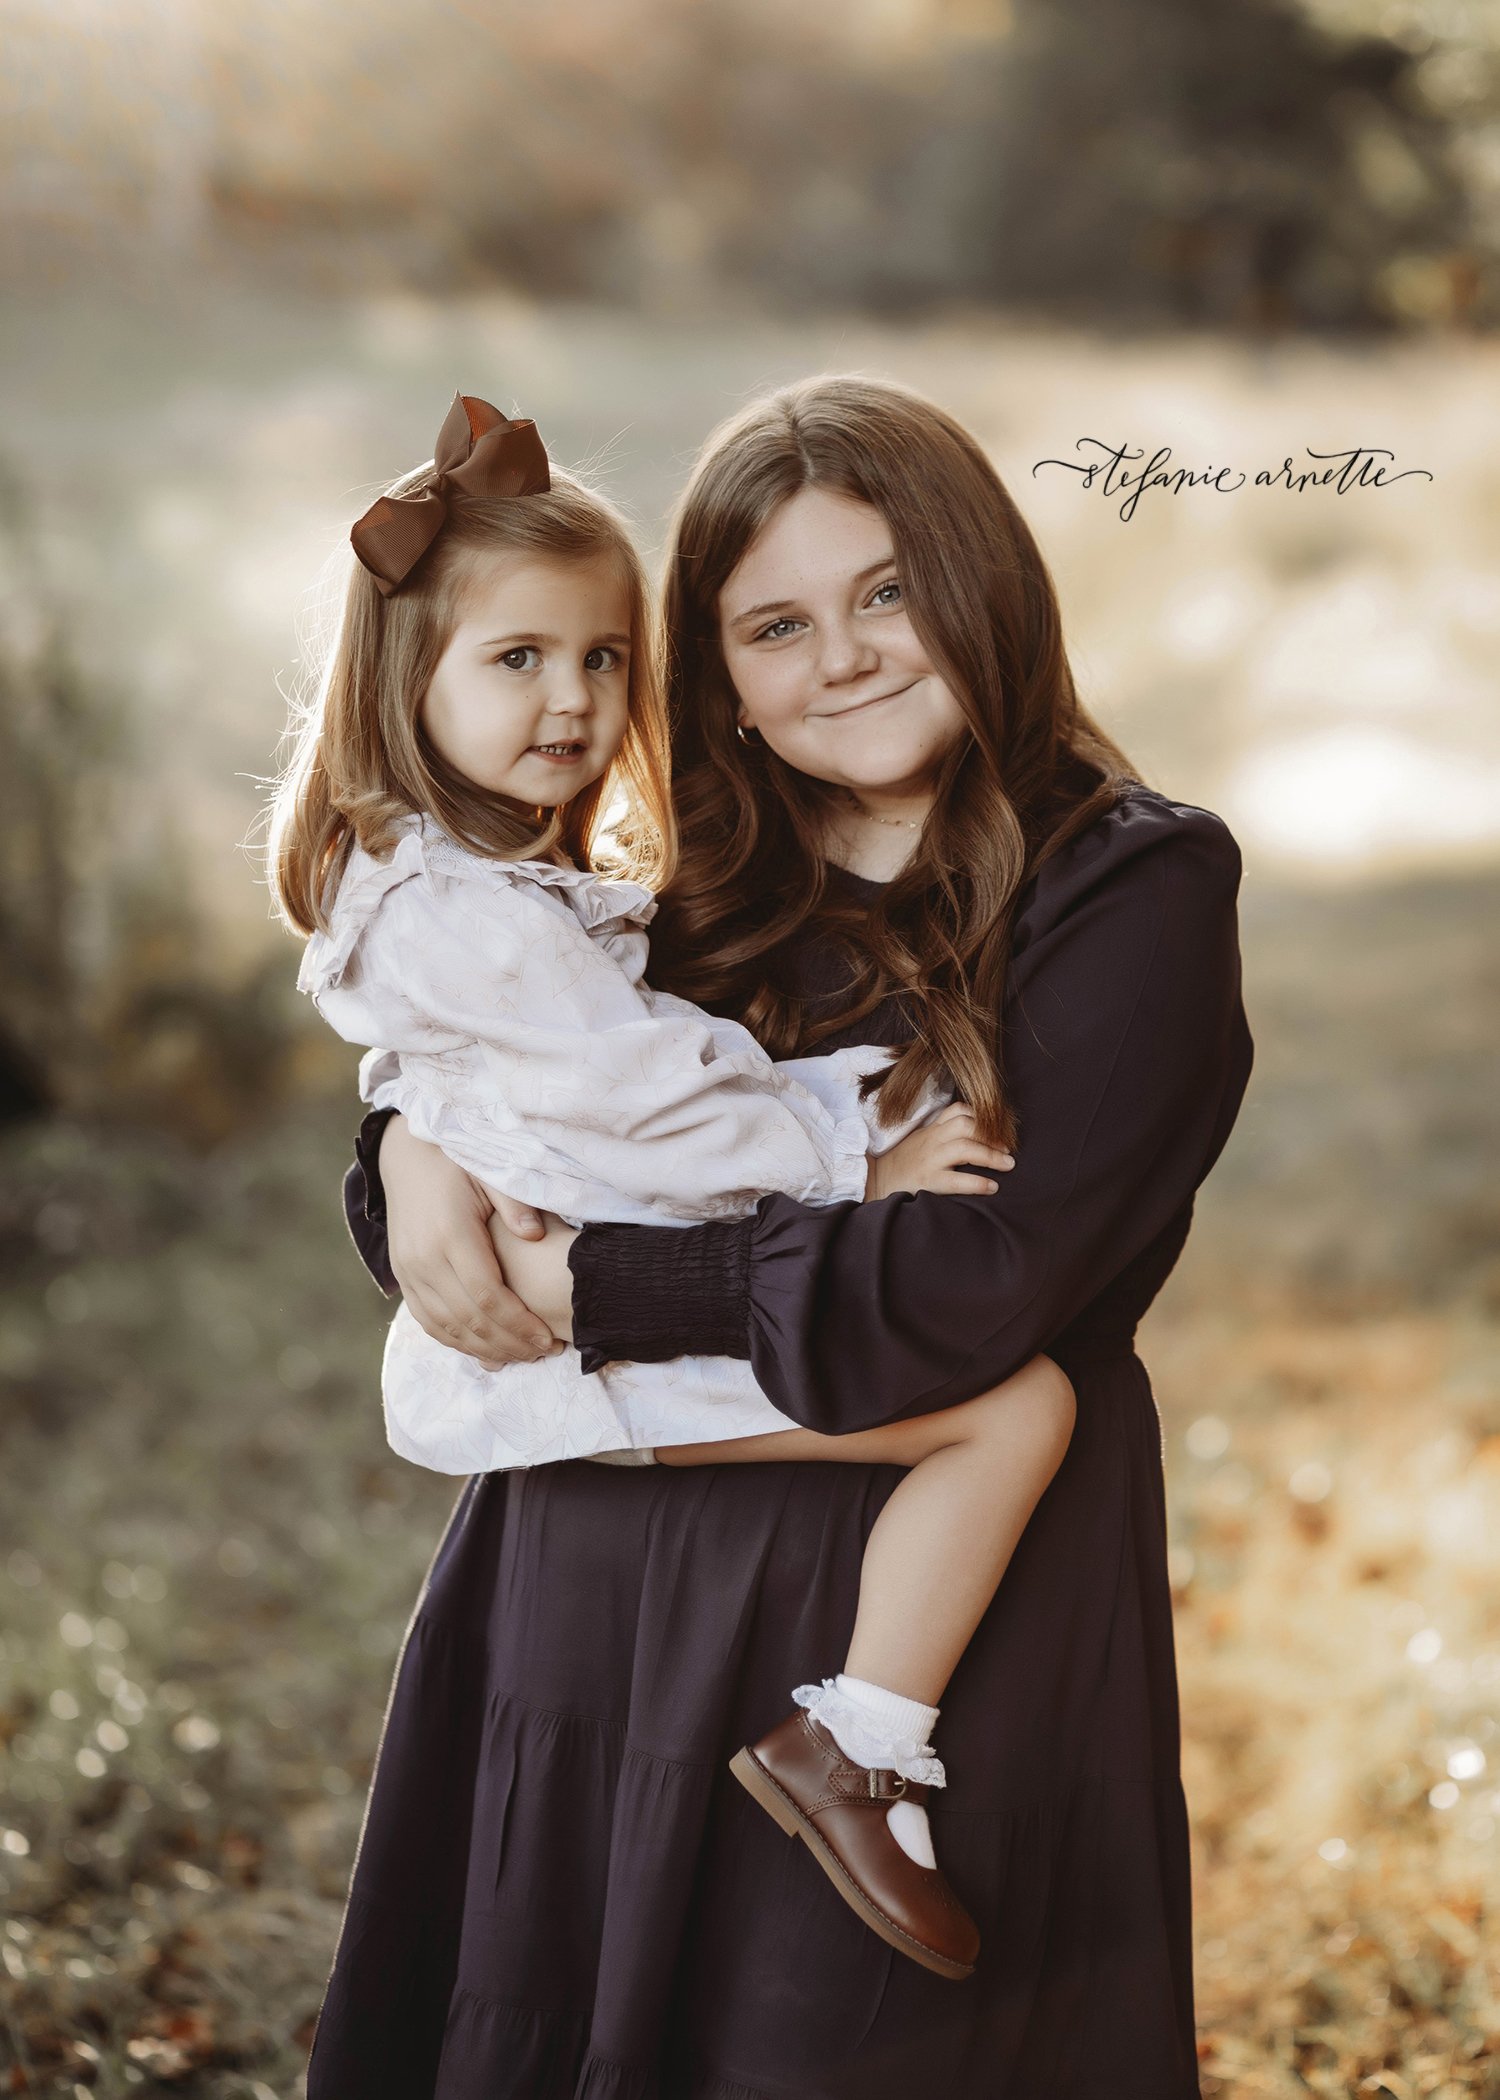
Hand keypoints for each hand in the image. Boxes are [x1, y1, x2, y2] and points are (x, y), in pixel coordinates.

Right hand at [380, 1115, 560, 1364]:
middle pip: (469, 1319)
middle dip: (508, 1343)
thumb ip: (514, 1204)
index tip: (548, 1337)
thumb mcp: (489, 1172)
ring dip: (484, 1349)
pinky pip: (427, 1321)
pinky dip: (455, 1341)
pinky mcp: (402, 1276)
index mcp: (451, 1234)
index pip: (489, 1294)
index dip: (519, 1322)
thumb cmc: (457, 1163)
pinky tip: (483, 1350)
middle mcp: (424, 1258)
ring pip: (446, 1327)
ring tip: (520, 1357)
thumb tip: (536, 1235)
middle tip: (542, 1353)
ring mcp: (408, 1271)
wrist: (406, 1157)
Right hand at [864, 1103, 1014, 1201]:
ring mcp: (929, 1160)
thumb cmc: (902, 1163)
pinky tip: (992, 1187)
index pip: (958, 1110)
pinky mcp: (927, 1181)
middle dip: (992, 1135)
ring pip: (965, 1148)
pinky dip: (978, 1183)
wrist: (875, 1182)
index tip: (998, 1128)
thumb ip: (942, 1132)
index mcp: (931, 1129)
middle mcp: (931, 1140)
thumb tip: (974, 1131)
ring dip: (992, 1156)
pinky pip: (957, 1180)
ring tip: (1008, 1165)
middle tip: (1009, 1147)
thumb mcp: (920, 1140)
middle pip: (966, 1125)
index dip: (982, 1116)